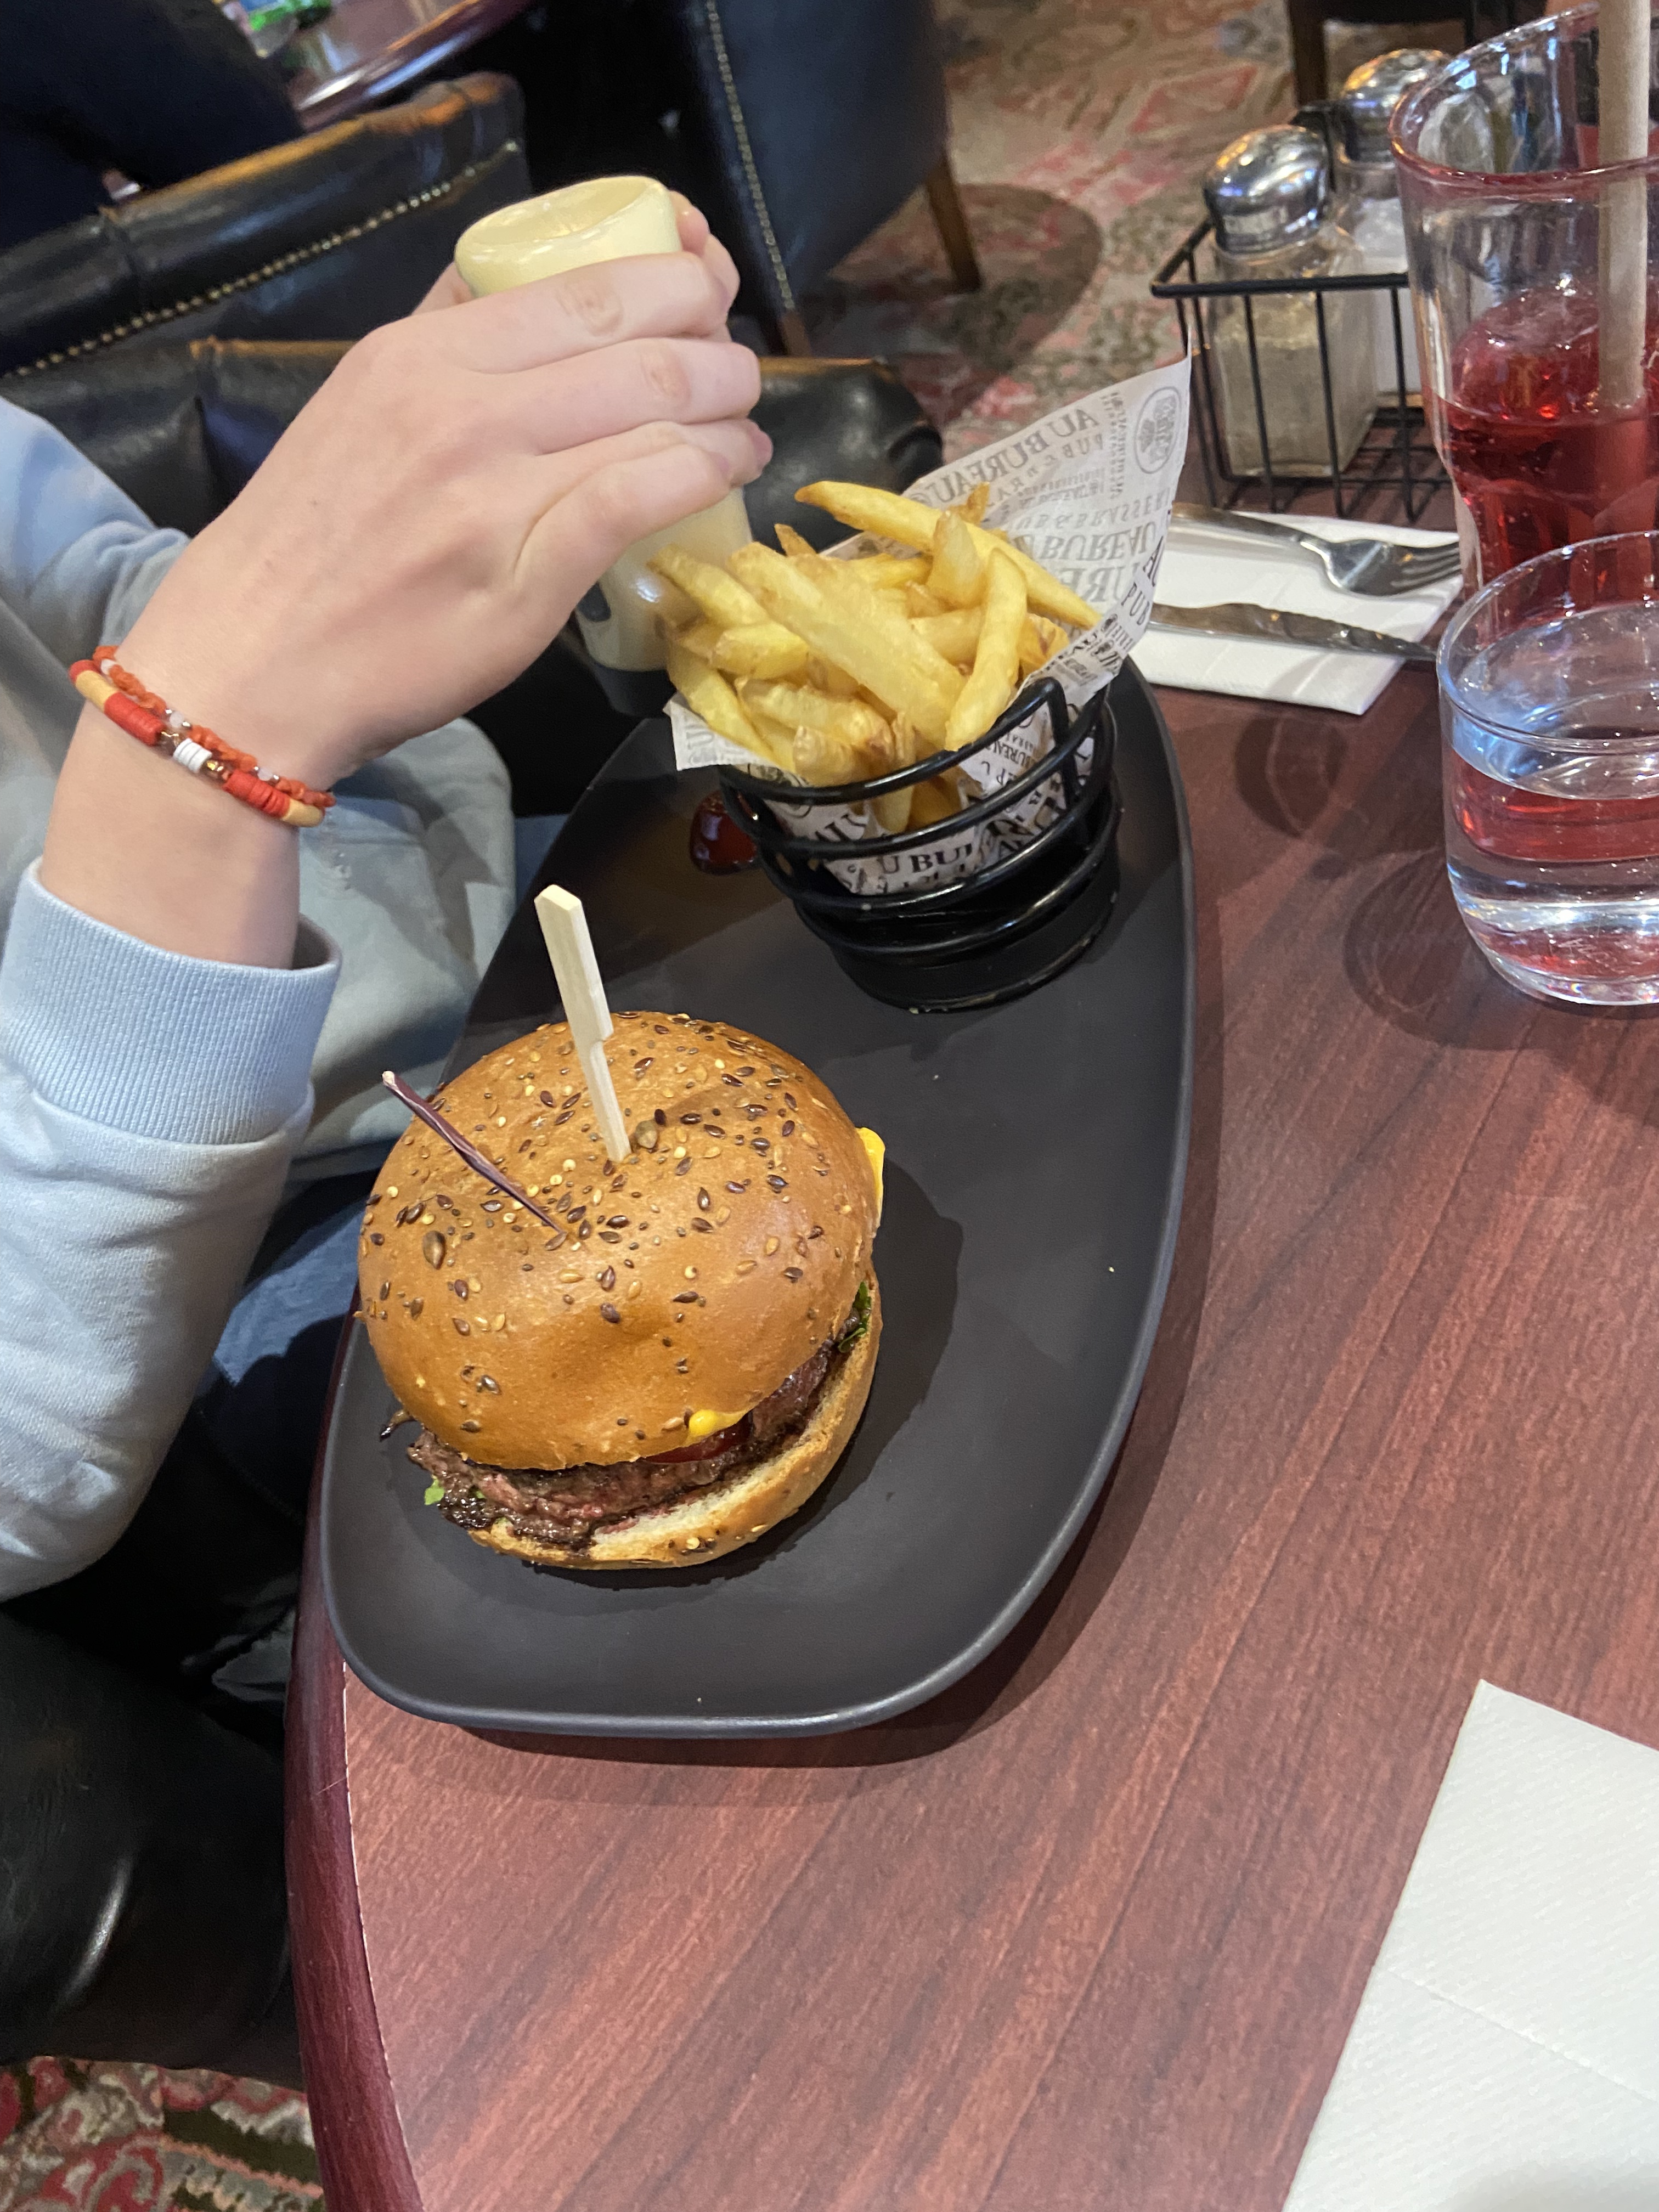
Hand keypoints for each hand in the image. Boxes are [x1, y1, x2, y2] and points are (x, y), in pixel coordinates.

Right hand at [115, 213, 766, 789]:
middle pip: (633, 334)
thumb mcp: (359, 404)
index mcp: (420, 352)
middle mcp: (461, 403)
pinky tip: (727, 472)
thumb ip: (442, 342)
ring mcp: (495, 487)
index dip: (670, 273)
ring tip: (745, 421)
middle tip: (738, 363)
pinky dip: (705, 472)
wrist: (252, 662)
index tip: (704, 285)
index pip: (579, 282)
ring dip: (726, 408)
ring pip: (654, 410)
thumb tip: (525, 290)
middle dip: (713, 337)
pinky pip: (642, 492)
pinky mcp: (526, 570)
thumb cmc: (310, 546)